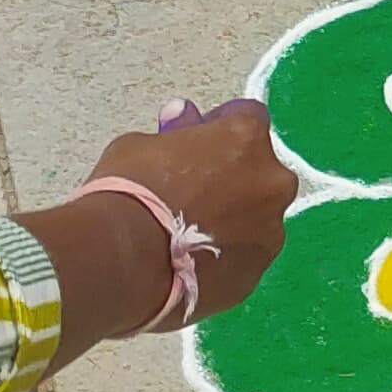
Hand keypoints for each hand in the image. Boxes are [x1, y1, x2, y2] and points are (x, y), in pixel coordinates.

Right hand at [73, 103, 294, 320]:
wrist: (120, 263)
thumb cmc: (127, 192)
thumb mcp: (140, 146)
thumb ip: (175, 133)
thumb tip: (184, 117)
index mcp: (247, 139)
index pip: (247, 117)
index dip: (220, 128)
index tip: (196, 144)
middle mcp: (272, 182)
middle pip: (260, 171)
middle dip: (233, 176)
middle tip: (193, 193)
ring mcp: (270, 231)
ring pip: (258, 218)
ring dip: (234, 219)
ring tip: (190, 236)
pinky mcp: (255, 274)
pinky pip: (244, 256)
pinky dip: (226, 256)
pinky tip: (192, 263)